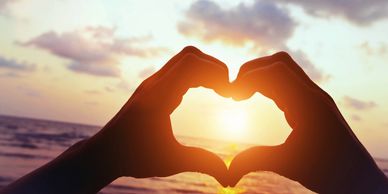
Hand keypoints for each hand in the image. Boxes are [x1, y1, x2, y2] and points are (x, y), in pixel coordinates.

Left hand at [0, 46, 230, 193]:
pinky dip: (196, 74)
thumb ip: (201, 164)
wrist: (104, 153)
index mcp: (158, 98)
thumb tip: (228, 178)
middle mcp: (154, 84)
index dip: (216, 73)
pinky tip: (205, 90)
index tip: (229, 94)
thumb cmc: (133, 157)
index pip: (191, 64)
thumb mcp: (170, 162)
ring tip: (220, 90)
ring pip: (184, 59)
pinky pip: (178, 69)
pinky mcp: (153, 87)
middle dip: (215, 68)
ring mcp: (152, 83)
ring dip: (205, 69)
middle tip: (228, 91)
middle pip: (190, 55)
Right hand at [228, 52, 387, 192]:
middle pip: (279, 63)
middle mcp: (313, 95)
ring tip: (242, 95)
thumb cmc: (331, 173)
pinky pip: (288, 83)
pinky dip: (269, 85)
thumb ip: (256, 161)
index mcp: (309, 105)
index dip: (248, 77)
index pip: (275, 72)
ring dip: (260, 76)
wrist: (358, 178)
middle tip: (234, 91)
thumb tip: (228, 174)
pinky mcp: (312, 103)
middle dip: (252, 71)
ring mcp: (314, 97)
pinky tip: (258, 99)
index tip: (231, 95)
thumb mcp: (290, 165)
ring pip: (284, 70)